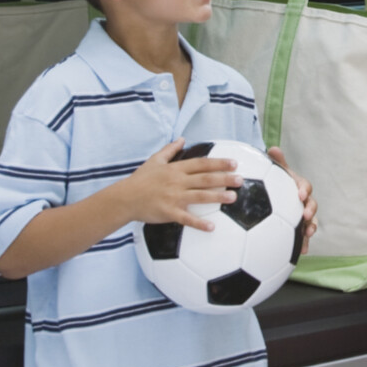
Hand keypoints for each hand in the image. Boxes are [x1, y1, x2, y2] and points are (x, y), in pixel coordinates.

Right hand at [117, 139, 240, 230]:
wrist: (125, 198)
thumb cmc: (140, 179)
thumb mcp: (154, 160)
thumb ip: (170, 150)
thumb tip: (181, 139)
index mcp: (176, 169)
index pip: (201, 164)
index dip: (218, 163)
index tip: (234, 163)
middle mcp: (177, 182)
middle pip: (205, 179)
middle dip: (224, 178)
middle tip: (241, 179)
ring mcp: (173, 197)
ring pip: (200, 196)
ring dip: (217, 197)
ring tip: (233, 198)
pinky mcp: (169, 212)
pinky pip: (186, 218)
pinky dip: (199, 223)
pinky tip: (212, 227)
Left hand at [267, 147, 318, 252]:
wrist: (274, 195)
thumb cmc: (275, 182)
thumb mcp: (276, 172)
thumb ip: (276, 162)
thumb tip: (273, 149)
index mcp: (299, 187)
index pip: (304, 186)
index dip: (304, 190)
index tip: (300, 194)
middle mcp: (304, 201)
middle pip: (312, 205)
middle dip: (310, 210)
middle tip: (305, 215)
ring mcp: (303, 215)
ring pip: (311, 221)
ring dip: (311, 228)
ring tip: (307, 234)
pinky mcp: (299, 228)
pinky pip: (303, 236)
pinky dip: (304, 243)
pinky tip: (302, 252)